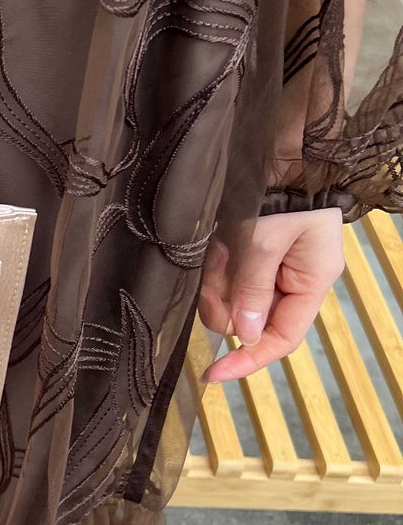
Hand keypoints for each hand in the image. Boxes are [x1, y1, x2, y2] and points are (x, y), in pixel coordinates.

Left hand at [198, 207, 345, 383]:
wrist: (284, 151)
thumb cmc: (282, 192)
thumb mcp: (266, 242)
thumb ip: (254, 288)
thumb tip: (244, 334)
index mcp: (310, 282)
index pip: (281, 338)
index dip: (248, 360)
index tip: (214, 373)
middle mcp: (291, 280)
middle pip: (249, 318)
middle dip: (225, 304)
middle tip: (215, 277)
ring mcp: (269, 266)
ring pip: (232, 297)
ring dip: (218, 280)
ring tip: (222, 248)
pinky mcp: (250, 251)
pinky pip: (226, 274)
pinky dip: (216, 264)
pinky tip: (220, 241)